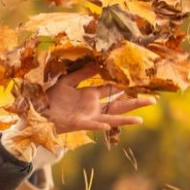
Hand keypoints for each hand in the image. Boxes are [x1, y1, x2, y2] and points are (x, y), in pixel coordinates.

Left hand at [36, 64, 154, 132]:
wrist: (35, 111)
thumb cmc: (50, 97)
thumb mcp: (66, 81)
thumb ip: (81, 74)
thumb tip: (98, 64)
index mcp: (90, 95)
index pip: (111, 90)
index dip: (124, 86)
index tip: (138, 82)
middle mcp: (92, 106)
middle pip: (118, 105)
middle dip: (135, 103)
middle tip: (153, 100)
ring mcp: (87, 116)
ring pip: (111, 118)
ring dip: (125, 118)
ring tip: (141, 119)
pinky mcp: (79, 124)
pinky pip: (92, 125)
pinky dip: (101, 125)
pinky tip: (108, 125)